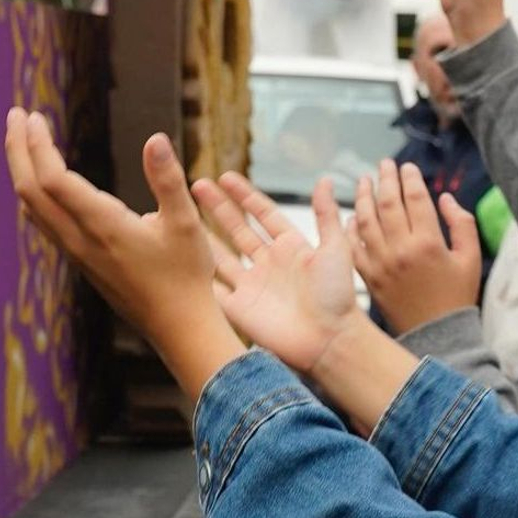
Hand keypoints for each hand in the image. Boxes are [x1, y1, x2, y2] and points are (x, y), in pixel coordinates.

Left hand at [5, 110, 241, 396]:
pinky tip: (40, 184)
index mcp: (103, 227)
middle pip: (30, 190)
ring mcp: (77, 254)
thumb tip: (156, 138)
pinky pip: (44, 223)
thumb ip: (169, 180)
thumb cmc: (187, 276)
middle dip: (18, 150)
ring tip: (21, 141)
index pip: (53, 180)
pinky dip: (34, 194)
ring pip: (32, 208)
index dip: (37, 145)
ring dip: (22, 170)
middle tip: (16, 115)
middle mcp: (81, 240)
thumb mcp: (187, 224)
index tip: (33, 116)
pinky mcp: (81, 262)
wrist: (177, 327)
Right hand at [193, 168, 360, 378]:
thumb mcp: (336, 249)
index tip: (225, 177)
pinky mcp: (239, 309)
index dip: (245, 195)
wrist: (328, 341)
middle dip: (217, 207)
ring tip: (181, 214)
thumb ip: (327, 215)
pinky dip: (197, 276)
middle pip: (238, 229)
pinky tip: (179, 258)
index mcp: (291, 247)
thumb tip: (325, 180)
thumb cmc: (338, 297)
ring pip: (220, 255)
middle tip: (196, 185)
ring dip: (202, 235)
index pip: (263, 214)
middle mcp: (269, 264)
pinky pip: (213, 288)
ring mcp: (252, 286)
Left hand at [351, 160, 482, 331]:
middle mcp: (401, 251)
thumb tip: (444, 198)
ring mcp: (381, 264)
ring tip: (365, 181)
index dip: (410, 178)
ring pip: (366, 221)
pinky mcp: (369, 277)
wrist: (436, 334)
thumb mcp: (470, 258)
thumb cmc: (457, 295)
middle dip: (385, 179)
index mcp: (429, 244)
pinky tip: (353, 215)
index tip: (407, 167)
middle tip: (384, 164)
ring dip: (363, 197)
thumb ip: (462, 223)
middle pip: (387, 204)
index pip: (415, 199)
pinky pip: (354, 246)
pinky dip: (351, 228)